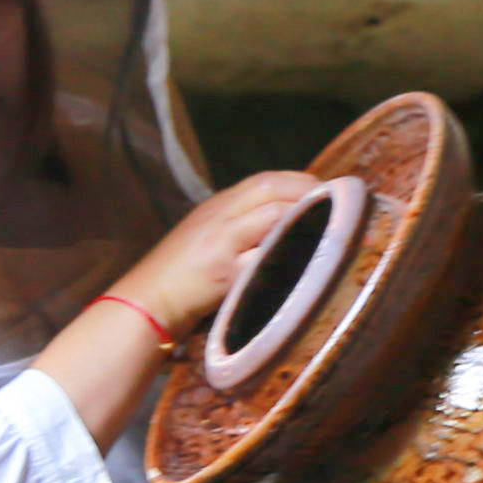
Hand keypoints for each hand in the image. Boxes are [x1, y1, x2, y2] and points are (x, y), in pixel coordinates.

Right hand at [112, 170, 325, 343]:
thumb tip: (289, 219)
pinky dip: (288, 256)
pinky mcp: (223, 273)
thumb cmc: (180, 275)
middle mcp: (219, 217)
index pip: (264, 180)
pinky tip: (306, 262)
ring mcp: (221, 243)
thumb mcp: (206, 235)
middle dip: (307, 194)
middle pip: (270, 190)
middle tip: (336, 209)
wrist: (146, 302)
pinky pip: (264, 259)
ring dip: (304, 221)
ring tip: (328, 232)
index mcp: (216, 206)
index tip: (325, 194)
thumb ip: (240, 222)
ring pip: (272, 217)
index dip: (300, 182)